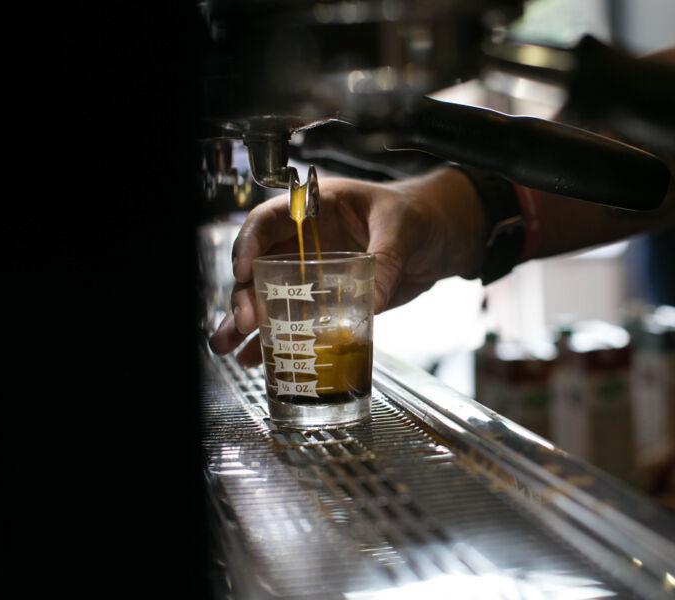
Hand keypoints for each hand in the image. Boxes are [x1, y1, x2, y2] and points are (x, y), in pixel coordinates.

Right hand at [208, 166, 484, 365]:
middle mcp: (307, 241)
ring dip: (248, 322)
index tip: (245, 270)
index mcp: (317, 208)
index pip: (270, 219)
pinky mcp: (328, 300)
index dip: (250, 243)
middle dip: (245, 293)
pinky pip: (296, 318)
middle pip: (260, 264)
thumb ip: (386, 259)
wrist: (445, 236)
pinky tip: (258, 358)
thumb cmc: (422, 214)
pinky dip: (276, 338)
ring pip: (269, 295)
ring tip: (229, 346)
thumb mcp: (404, 228)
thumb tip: (373, 298)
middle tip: (244, 321)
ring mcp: (314, 272)